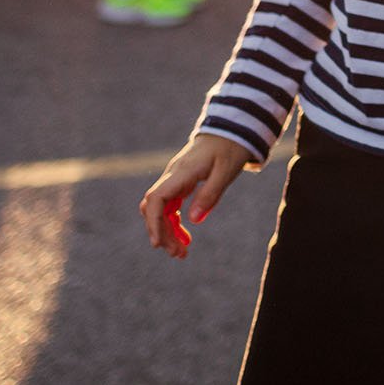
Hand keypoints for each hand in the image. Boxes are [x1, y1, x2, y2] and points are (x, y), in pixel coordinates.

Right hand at [139, 133, 252, 259]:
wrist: (230, 130)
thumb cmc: (229, 148)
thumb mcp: (226, 172)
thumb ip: (210, 194)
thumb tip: (194, 220)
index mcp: (181, 173)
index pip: (155, 199)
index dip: (153, 222)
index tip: (157, 243)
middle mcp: (173, 176)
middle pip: (154, 208)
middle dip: (162, 233)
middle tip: (179, 254)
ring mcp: (175, 180)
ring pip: (161, 210)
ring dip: (168, 231)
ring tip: (182, 252)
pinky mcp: (180, 183)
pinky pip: (170, 207)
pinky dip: (174, 223)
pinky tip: (185, 237)